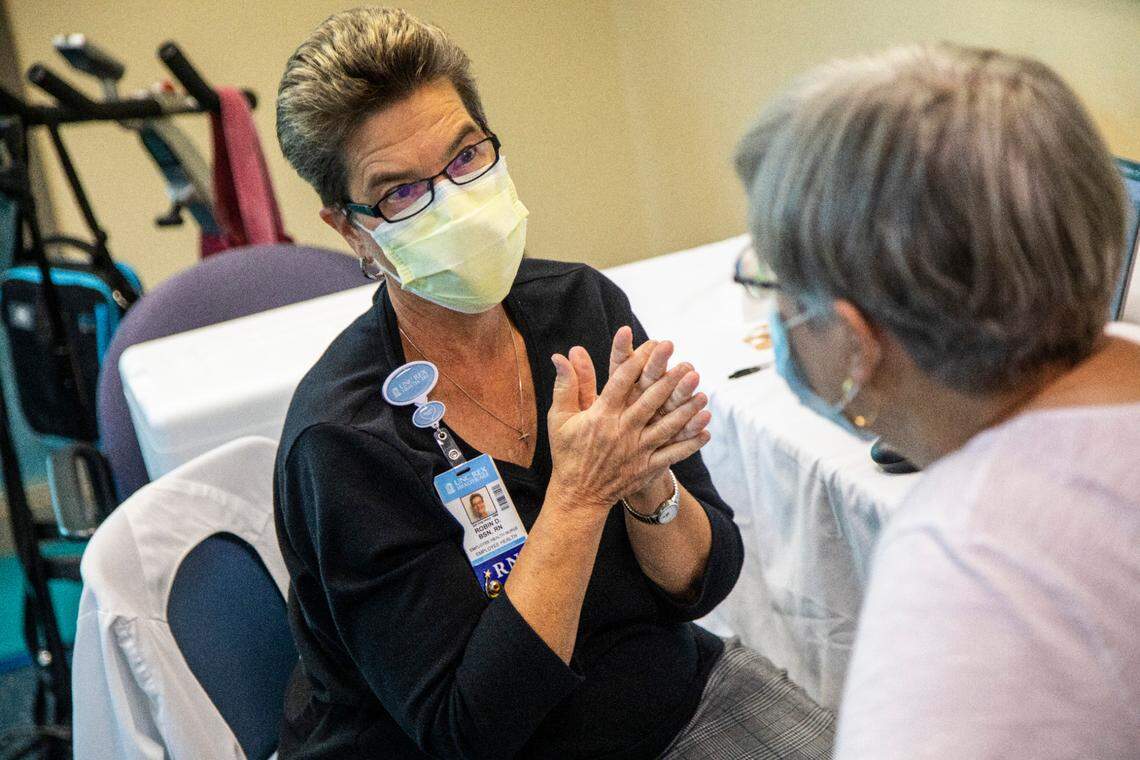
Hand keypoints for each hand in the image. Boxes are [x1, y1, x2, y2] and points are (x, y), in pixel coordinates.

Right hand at [546, 342, 708, 514]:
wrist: (578, 496)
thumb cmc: (568, 453)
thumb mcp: (560, 417)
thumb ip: (567, 384)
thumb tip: (561, 355)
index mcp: (601, 416)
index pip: (622, 381)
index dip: (639, 360)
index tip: (654, 343)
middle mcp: (621, 431)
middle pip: (650, 401)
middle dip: (670, 381)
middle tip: (688, 364)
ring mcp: (636, 450)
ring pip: (666, 427)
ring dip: (686, 411)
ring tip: (703, 395)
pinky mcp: (646, 468)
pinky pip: (672, 454)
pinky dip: (690, 444)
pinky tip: (705, 431)